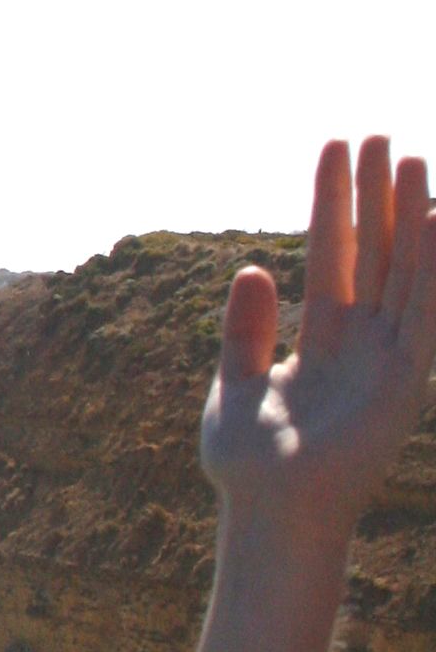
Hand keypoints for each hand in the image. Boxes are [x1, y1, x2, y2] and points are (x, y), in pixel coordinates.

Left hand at [204, 139, 435, 546]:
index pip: (333, 251)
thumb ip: (246, 329)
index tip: (336, 148)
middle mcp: (361, 340)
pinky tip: (435, 221)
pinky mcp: (404, 382)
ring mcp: (387, 358)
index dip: (333, 201)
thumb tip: (252, 267)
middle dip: (378, 195)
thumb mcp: (236, 384)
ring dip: (409, 217)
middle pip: (375, 250)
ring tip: (412, 159)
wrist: (272, 515)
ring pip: (404, 271)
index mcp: (321, 336)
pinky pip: (421, 314)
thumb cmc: (250, 464)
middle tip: (383, 136)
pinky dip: (431, 269)